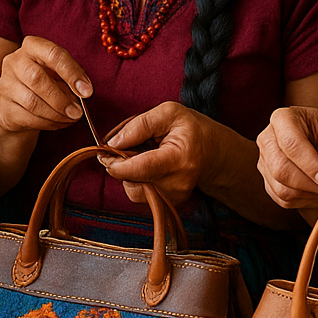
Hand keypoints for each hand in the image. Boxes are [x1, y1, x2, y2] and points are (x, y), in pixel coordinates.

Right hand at [0, 37, 91, 134]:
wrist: (19, 104)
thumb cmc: (45, 83)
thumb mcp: (58, 73)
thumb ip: (70, 77)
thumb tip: (84, 91)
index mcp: (32, 46)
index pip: (53, 54)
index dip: (72, 73)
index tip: (87, 91)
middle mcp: (14, 61)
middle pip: (37, 78)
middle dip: (61, 98)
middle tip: (77, 112)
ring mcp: (5, 84)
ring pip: (32, 102)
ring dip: (56, 114)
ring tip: (71, 118)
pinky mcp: (4, 106)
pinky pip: (28, 118)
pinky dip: (48, 123)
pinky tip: (58, 123)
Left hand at [102, 101, 219, 210]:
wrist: (212, 152)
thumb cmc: (190, 129)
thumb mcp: (168, 113)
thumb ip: (138, 126)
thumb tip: (112, 143)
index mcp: (179, 159)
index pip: (139, 169)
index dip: (115, 163)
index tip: (104, 153)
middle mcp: (177, 185)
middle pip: (132, 182)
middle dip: (121, 165)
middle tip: (129, 147)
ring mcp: (174, 198)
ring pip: (133, 191)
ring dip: (129, 174)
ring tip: (143, 156)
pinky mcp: (169, 204)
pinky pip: (141, 195)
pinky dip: (137, 181)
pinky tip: (148, 168)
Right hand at [257, 106, 317, 211]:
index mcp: (282, 119)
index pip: (291, 144)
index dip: (311, 166)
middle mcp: (266, 139)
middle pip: (280, 169)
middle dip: (310, 184)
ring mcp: (264, 162)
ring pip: (282, 188)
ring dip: (310, 194)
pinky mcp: (267, 181)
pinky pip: (283, 199)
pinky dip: (305, 201)